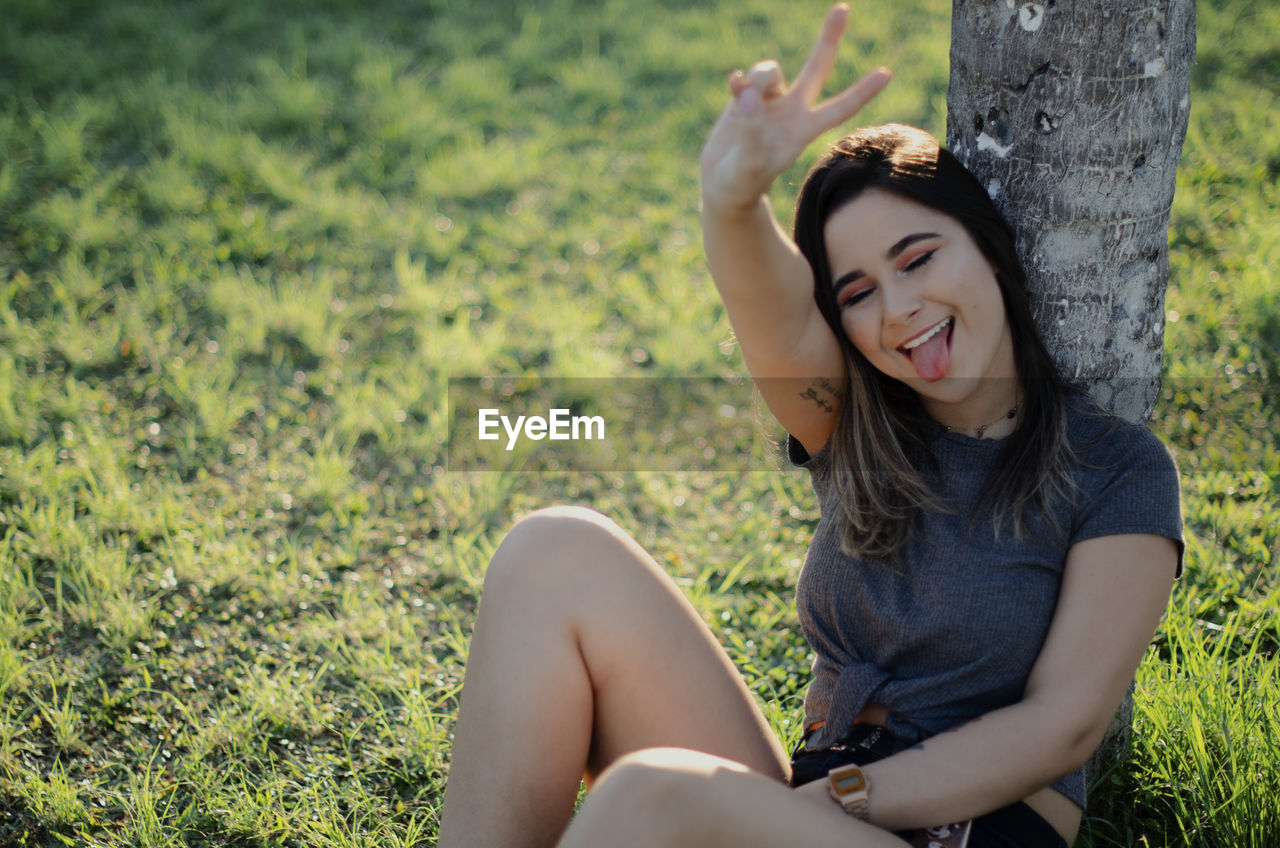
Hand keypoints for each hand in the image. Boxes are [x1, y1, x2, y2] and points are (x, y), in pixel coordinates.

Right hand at [700, 3, 890, 213]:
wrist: (722, 185)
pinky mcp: (745, 98)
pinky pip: (744, 79)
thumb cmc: (740, 183)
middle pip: (816, 68)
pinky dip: (738, 83)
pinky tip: (732, 89)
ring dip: (760, 77)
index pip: (839, 109)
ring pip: (770, 70)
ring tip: (743, 100)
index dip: (862, 92)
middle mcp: (791, 111)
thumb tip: (751, 95)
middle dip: (829, 38)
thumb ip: (751, 132)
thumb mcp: (747, 166)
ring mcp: (768, 102)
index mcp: (803, 131)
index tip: (887, 74)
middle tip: (843, 8)